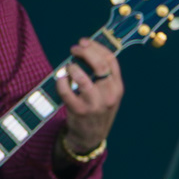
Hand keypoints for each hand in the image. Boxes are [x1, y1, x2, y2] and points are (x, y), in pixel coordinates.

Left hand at [55, 37, 122, 159]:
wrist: (91, 137)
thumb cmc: (97, 110)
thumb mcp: (108, 94)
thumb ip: (104, 75)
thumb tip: (89, 49)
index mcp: (117, 87)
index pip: (110, 59)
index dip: (96, 47)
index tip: (84, 42)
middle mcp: (108, 95)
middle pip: (99, 64)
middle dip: (85, 51)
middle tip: (74, 48)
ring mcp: (94, 104)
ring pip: (82, 78)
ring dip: (72, 67)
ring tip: (68, 66)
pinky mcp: (79, 111)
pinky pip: (66, 91)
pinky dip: (61, 81)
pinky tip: (61, 78)